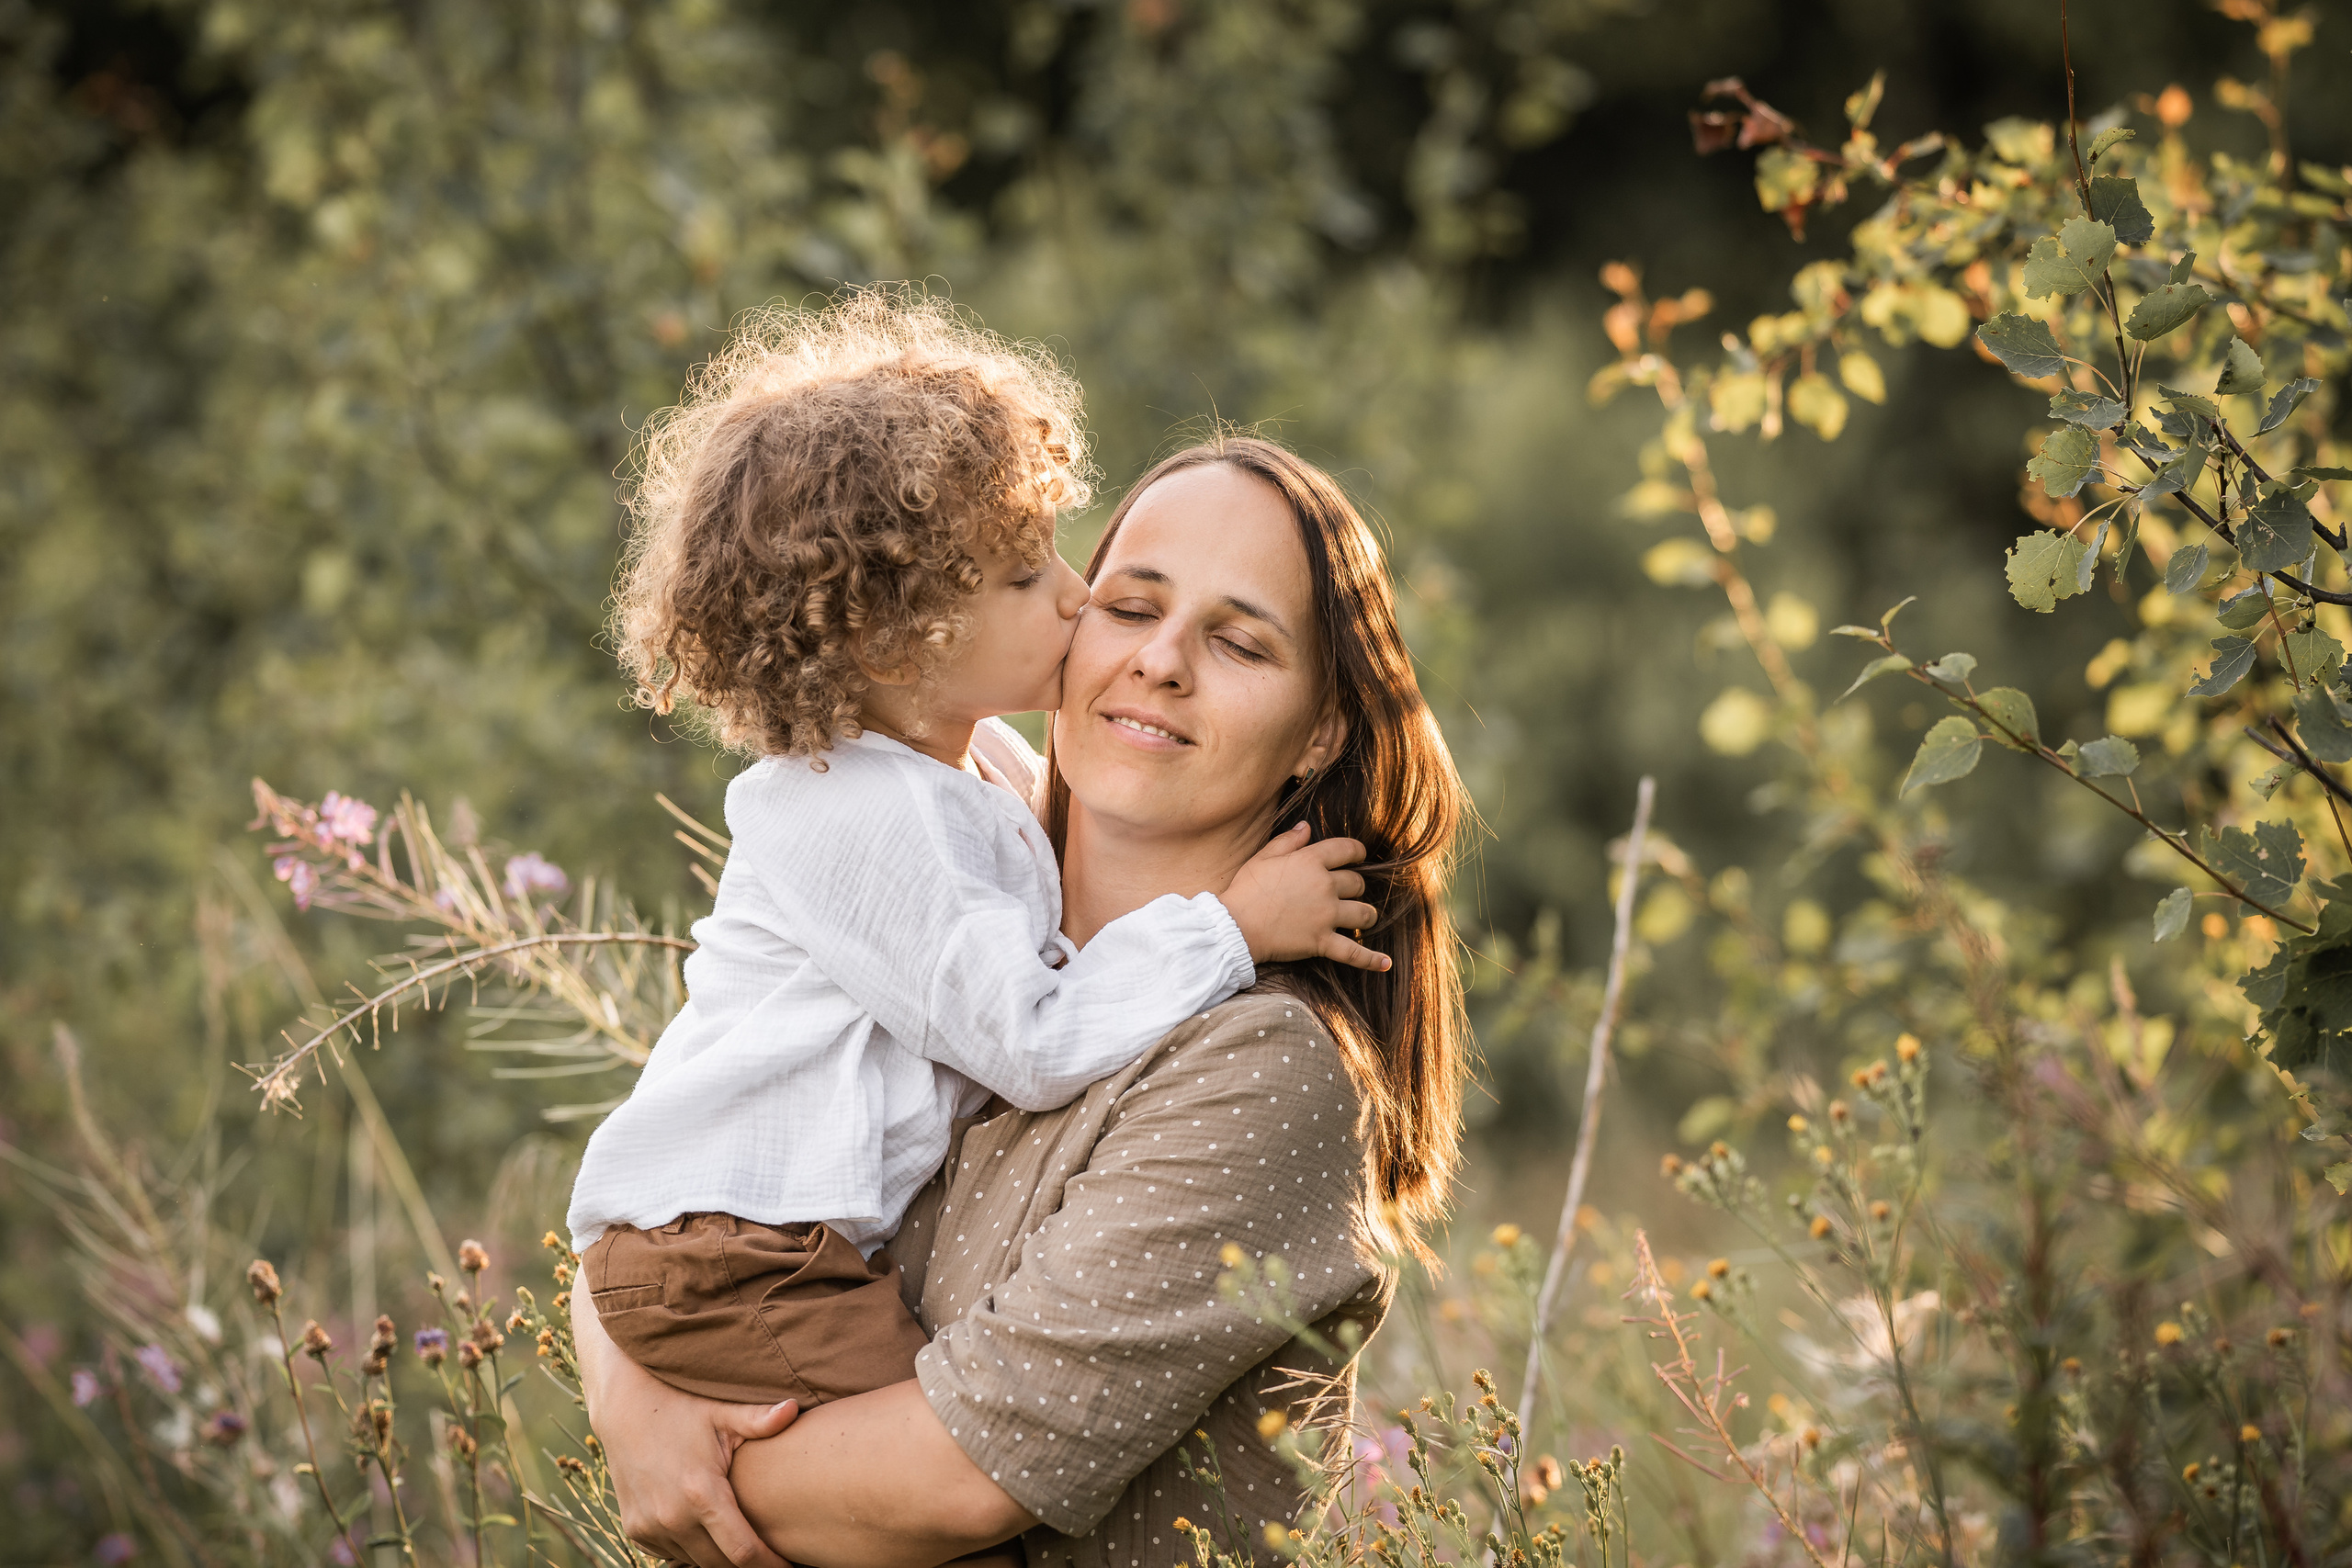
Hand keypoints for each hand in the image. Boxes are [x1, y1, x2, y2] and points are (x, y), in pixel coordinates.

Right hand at [572, 1273, 799, 1567]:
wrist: (623, 1407)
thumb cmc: (680, 1406)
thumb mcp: (720, 1412)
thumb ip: (759, 1420)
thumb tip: (794, 1409)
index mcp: (702, 1493)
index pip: (743, 1552)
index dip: (770, 1564)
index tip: (790, 1565)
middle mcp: (673, 1517)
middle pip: (721, 1564)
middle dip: (748, 1564)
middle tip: (771, 1555)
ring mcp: (650, 1526)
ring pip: (695, 1561)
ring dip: (719, 1558)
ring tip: (743, 1544)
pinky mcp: (635, 1529)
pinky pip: (671, 1553)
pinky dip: (691, 1550)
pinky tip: (709, 1535)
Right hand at [1222, 823, 1387, 971]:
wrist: (1235, 926)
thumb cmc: (1246, 890)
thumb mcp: (1263, 857)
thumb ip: (1288, 840)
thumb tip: (1306, 826)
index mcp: (1310, 861)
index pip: (1346, 849)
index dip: (1357, 851)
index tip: (1359, 855)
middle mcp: (1324, 886)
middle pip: (1357, 883)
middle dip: (1356, 887)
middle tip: (1349, 892)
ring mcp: (1326, 915)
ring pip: (1364, 913)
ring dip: (1367, 915)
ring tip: (1364, 918)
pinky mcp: (1322, 942)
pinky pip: (1353, 953)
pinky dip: (1371, 959)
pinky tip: (1385, 964)